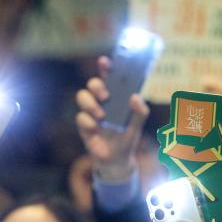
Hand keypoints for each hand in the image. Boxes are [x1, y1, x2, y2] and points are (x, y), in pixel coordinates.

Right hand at [75, 56, 149, 182]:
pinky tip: (96, 129)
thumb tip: (135, 96)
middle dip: (96, 86)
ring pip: (81, 96)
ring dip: (90, 103)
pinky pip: (80, 117)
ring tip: (101, 115)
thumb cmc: (127, 137)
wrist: (117, 160)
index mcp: (115, 97)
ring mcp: (90, 112)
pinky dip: (88, 122)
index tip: (104, 61)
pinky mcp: (84, 126)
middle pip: (92, 84)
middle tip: (106, 96)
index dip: (105, 67)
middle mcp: (101, 101)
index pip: (108, 77)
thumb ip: (140, 111)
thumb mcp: (138, 124)